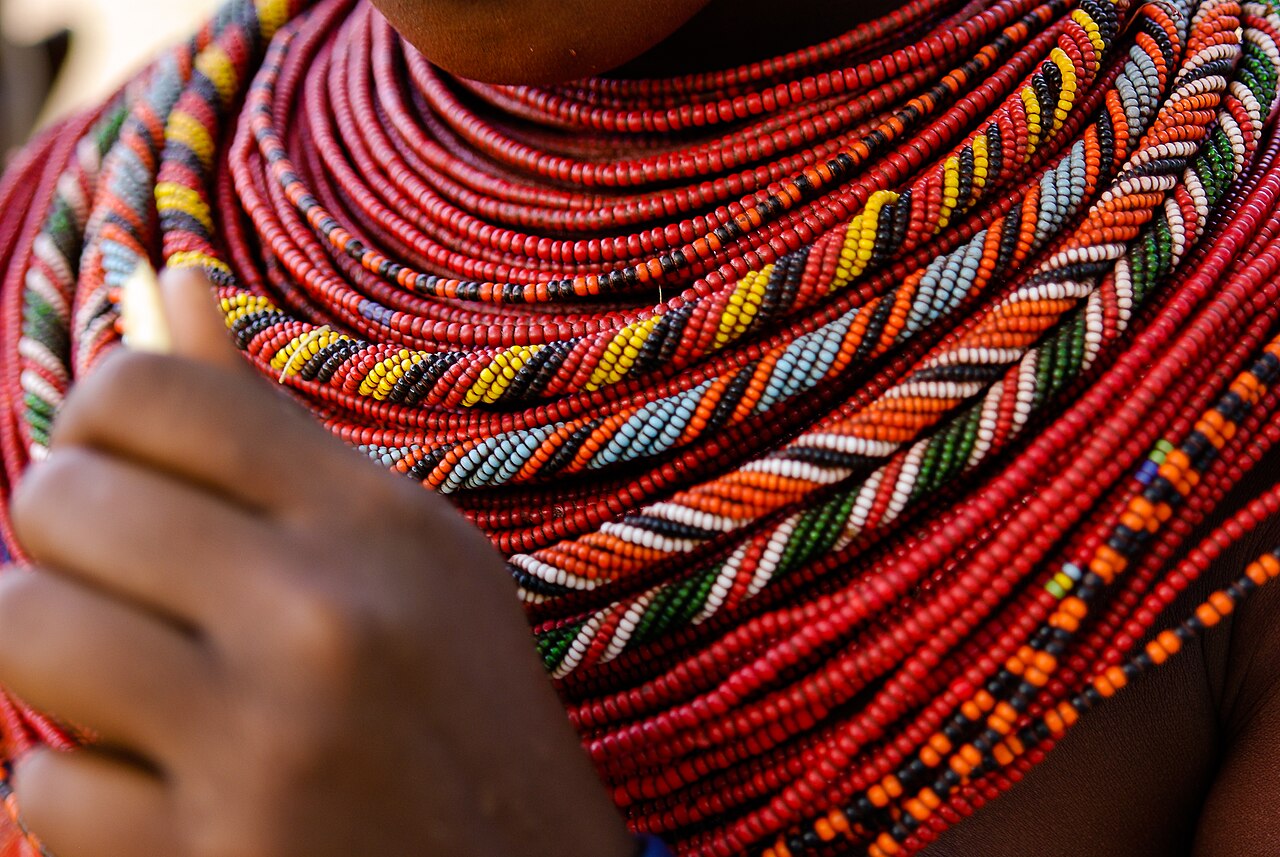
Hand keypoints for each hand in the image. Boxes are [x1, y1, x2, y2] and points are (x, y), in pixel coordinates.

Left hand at [0, 270, 633, 856]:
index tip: (129, 485)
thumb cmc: (460, 717)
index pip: (147, 390)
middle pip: (62, 497)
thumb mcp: (401, 561)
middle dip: (68, 547)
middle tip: (132, 596)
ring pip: (22, 628)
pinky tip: (169, 800)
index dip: (101, 431)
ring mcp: (270, 745)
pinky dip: (85, 794)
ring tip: (127, 686)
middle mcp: (330, 616)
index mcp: (383, 524)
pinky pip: (42, 787)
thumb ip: (266, 431)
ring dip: (53, 663)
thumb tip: (159, 273)